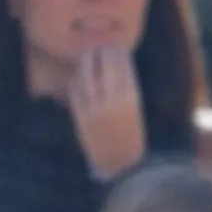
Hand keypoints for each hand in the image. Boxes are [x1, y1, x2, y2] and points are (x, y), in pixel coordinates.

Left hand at [66, 47, 147, 178]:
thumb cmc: (132, 138)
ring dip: (86, 63)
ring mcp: (94, 109)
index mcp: (130, 99)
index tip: (117, 47)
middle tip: (100, 45)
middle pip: (104, 68)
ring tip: (87, 54)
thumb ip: (127, 91)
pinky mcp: (81, 118)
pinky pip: (75, 93)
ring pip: (87, 78)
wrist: (120, 165)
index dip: (119, 55)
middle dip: (102, 53)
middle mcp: (111, 101)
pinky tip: (77, 75)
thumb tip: (118, 69)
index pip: (123, 68)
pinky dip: (76, 81)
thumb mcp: (135, 111)